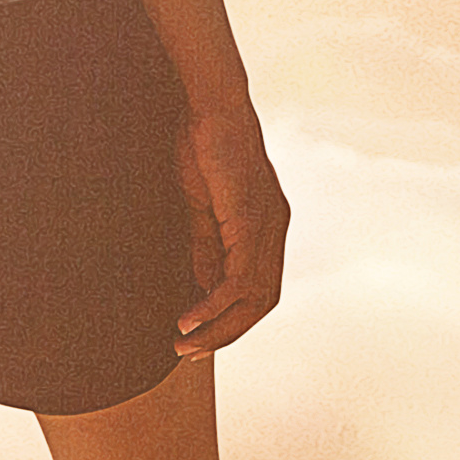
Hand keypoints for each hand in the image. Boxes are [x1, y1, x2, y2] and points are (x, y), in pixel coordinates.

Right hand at [171, 105, 289, 358]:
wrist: (209, 106)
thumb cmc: (201, 146)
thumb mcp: (203, 208)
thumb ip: (207, 245)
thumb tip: (202, 286)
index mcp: (266, 225)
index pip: (259, 287)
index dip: (232, 318)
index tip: (199, 337)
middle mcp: (275, 229)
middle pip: (262, 302)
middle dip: (226, 333)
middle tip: (189, 353)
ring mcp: (267, 225)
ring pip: (254, 298)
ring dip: (218, 328)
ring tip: (184, 345)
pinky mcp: (251, 220)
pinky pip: (239, 279)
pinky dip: (214, 305)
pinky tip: (189, 320)